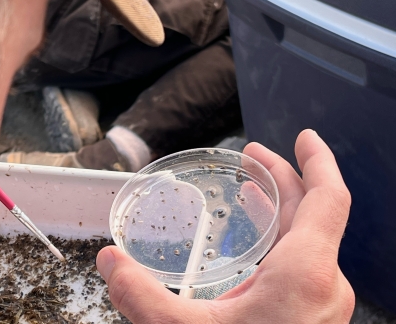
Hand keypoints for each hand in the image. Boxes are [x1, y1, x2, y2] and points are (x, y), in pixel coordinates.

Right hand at [96, 129, 354, 322]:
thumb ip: (142, 297)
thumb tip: (109, 262)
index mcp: (306, 274)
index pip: (329, 198)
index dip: (318, 160)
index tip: (305, 134)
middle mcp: (324, 283)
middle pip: (312, 212)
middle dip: (282, 177)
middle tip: (253, 154)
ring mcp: (321, 302)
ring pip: (307, 238)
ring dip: (281, 206)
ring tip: (253, 187)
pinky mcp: (309, 316)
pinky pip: (302, 262)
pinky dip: (281, 238)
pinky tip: (255, 240)